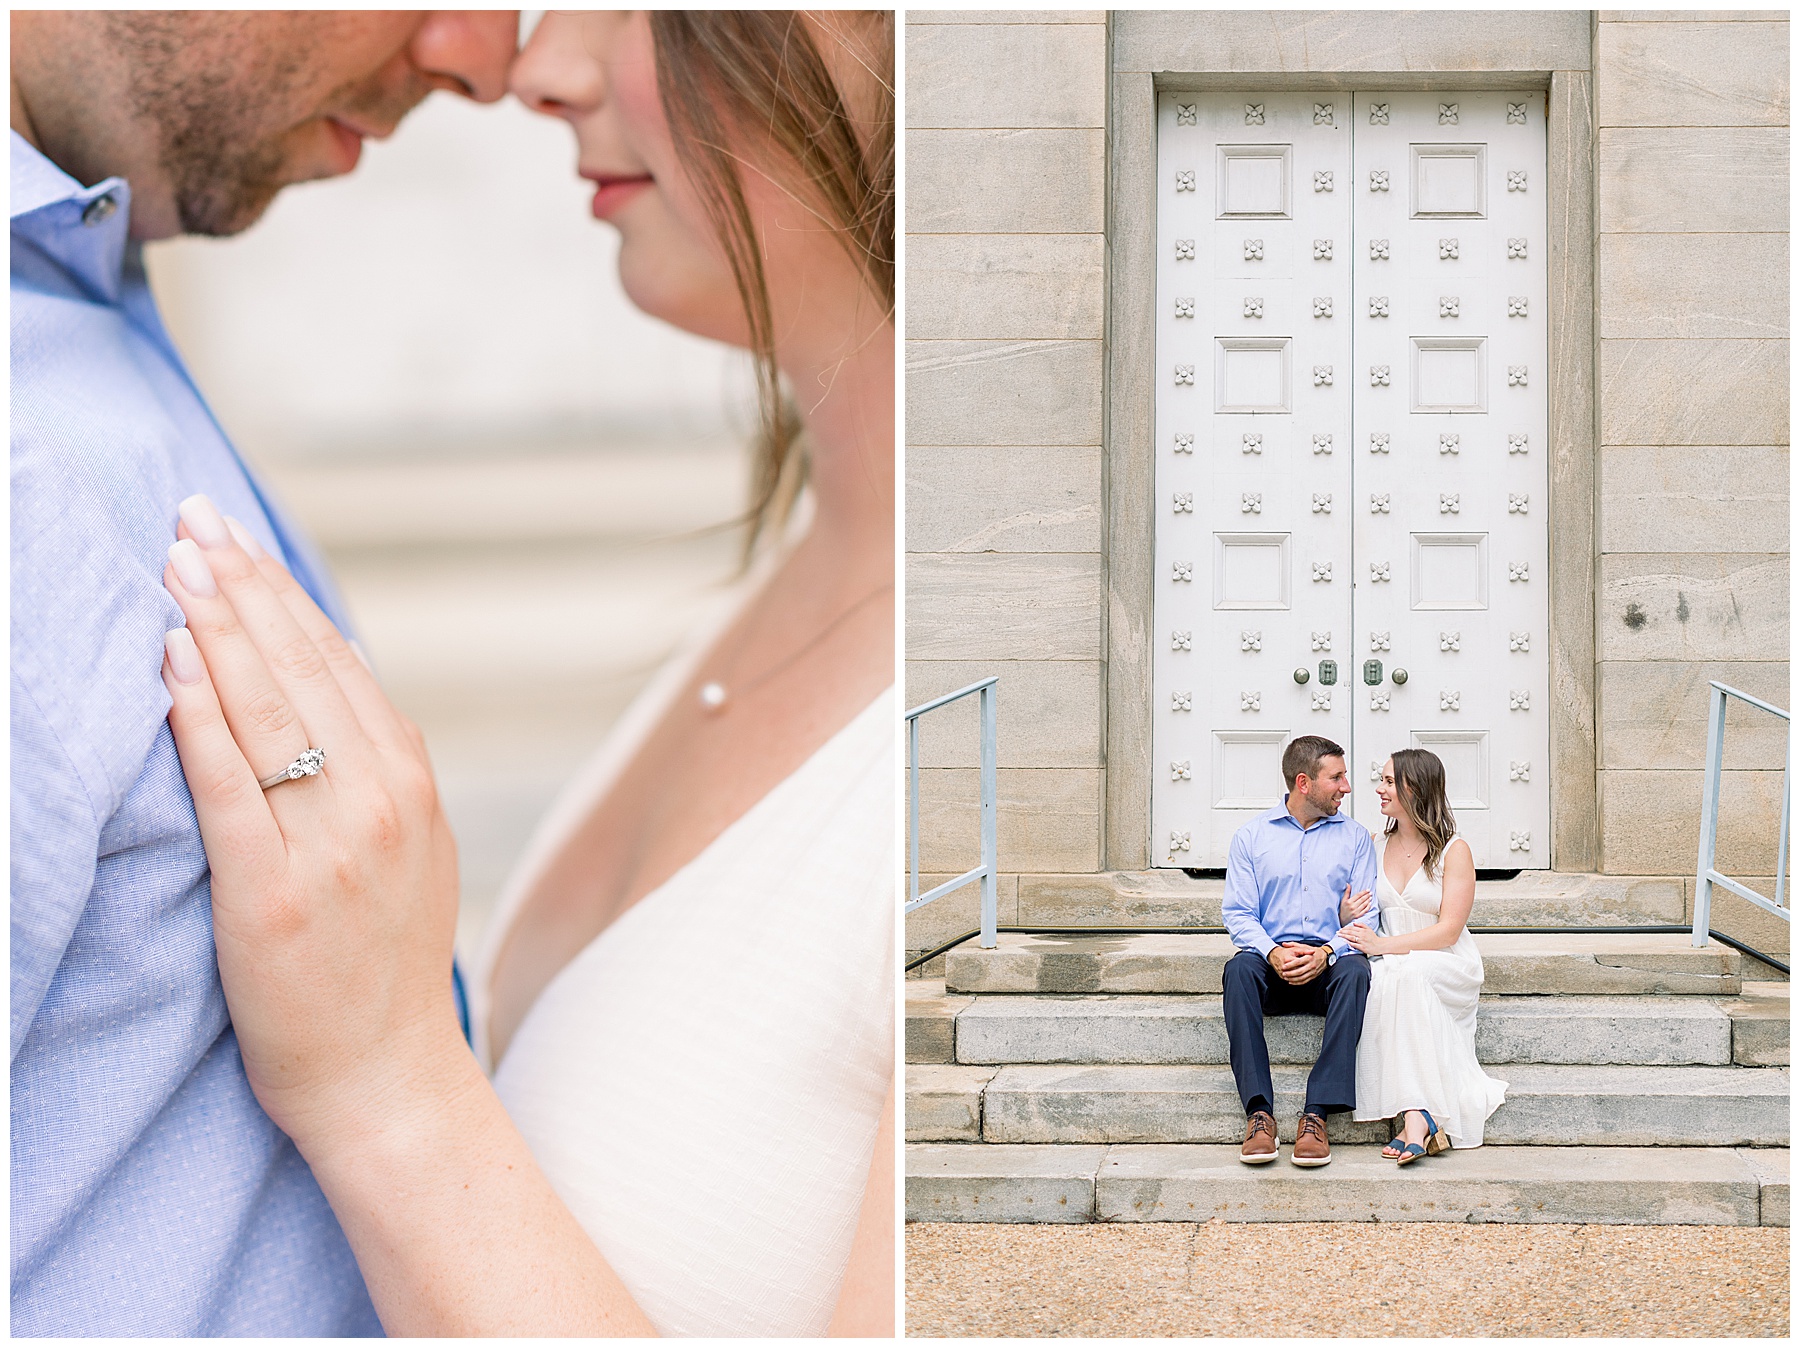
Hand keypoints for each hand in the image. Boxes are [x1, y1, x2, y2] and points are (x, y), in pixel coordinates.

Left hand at [159, 496, 467, 1151]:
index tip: (232, 538)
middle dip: (241, 585)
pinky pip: (233, 784)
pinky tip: (175, 657)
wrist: (387, 1077)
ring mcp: (332, 845)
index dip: (278, 593)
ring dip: (217, 625)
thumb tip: (325, 669)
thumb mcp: (406, 848)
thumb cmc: (380, 965)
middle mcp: (381, 799)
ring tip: (176, 562)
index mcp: (410, 781)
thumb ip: (372, 764)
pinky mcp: (274, 894)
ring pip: (270, 709)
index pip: (336, 661)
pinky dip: (201, 713)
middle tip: (191, 519)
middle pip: (301, 668)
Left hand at [1274, 941, 1328, 984]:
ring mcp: (1313, 972)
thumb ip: (1293, 945)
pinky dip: (1298, 983)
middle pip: (1299, 971)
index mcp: (1309, 957)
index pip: (1298, 962)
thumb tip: (1284, 944)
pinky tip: (1291, 982)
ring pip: (1302, 978)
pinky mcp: (1313, 976)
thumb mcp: (1304, 946)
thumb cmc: (1314, 951)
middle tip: (1283, 973)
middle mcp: (1311, 965)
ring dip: (1293, 979)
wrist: (1325, 957)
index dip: (1290, 965)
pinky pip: (1305, 981)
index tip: (1283, 966)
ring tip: (1286, 978)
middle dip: (1290, 974)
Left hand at [1336, 921, 1382, 955]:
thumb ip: (1361, 925)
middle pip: (1350, 932)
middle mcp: (1362, 935)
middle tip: (1337, 932)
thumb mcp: (1368, 929)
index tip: (1341, 929)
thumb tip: (1354, 923)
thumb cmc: (1373, 937)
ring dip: (1344, 936)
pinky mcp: (1362, 947)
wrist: (1379, 945)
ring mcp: (1362, 941)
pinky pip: (1354, 944)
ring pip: (1351, 937)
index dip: (1345, 928)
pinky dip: (1349, 942)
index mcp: (1363, 930)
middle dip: (1343, 932)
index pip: (1352, 928)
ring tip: (1339, 935)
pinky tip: (1344, 941)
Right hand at [1338, 882, 1371, 923]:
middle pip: (1362, 899)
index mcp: (1348, 902)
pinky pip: (1365, 910)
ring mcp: (1356, 912)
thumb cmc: (1343, 908)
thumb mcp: (1343, 900)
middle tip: (1370, 893)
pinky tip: (1370, 904)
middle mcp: (1352, 907)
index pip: (1358, 895)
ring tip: (1370, 897)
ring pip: (1364, 904)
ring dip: (1368, 900)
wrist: (1342, 919)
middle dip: (1367, 895)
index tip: (1368, 890)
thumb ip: (1347, 892)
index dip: (1364, 892)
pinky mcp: (1358, 916)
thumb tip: (1348, 884)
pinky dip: (1368, 907)